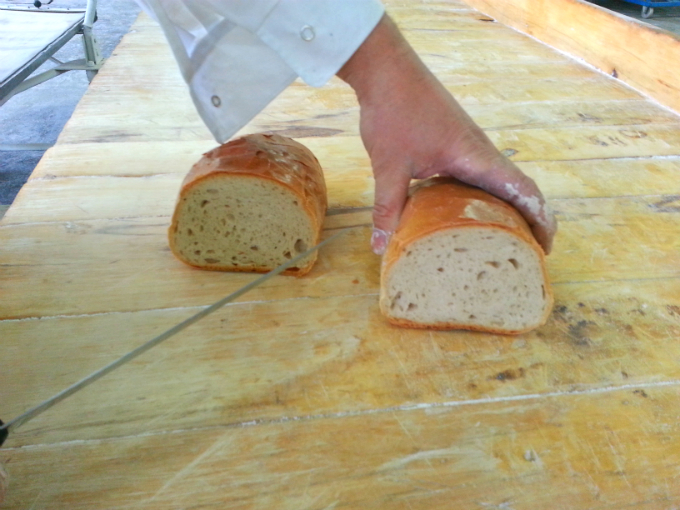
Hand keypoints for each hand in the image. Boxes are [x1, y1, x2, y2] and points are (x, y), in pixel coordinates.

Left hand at [338, 15, 556, 254]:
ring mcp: (469, 145)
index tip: (545, 247)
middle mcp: (481, 151)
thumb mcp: (389, 167)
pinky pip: (480, 173)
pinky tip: (471, 211)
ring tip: (506, 238)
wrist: (387, 70)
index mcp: (476, 157)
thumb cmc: (394, 113)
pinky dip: (486, 194)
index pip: (523, 190)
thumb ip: (387, 208)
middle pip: (519, 187)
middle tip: (529, 251)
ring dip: (509, 206)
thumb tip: (379, 246)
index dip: (539, 219)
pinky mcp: (456, 142)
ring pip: (499, 180)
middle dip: (530, 218)